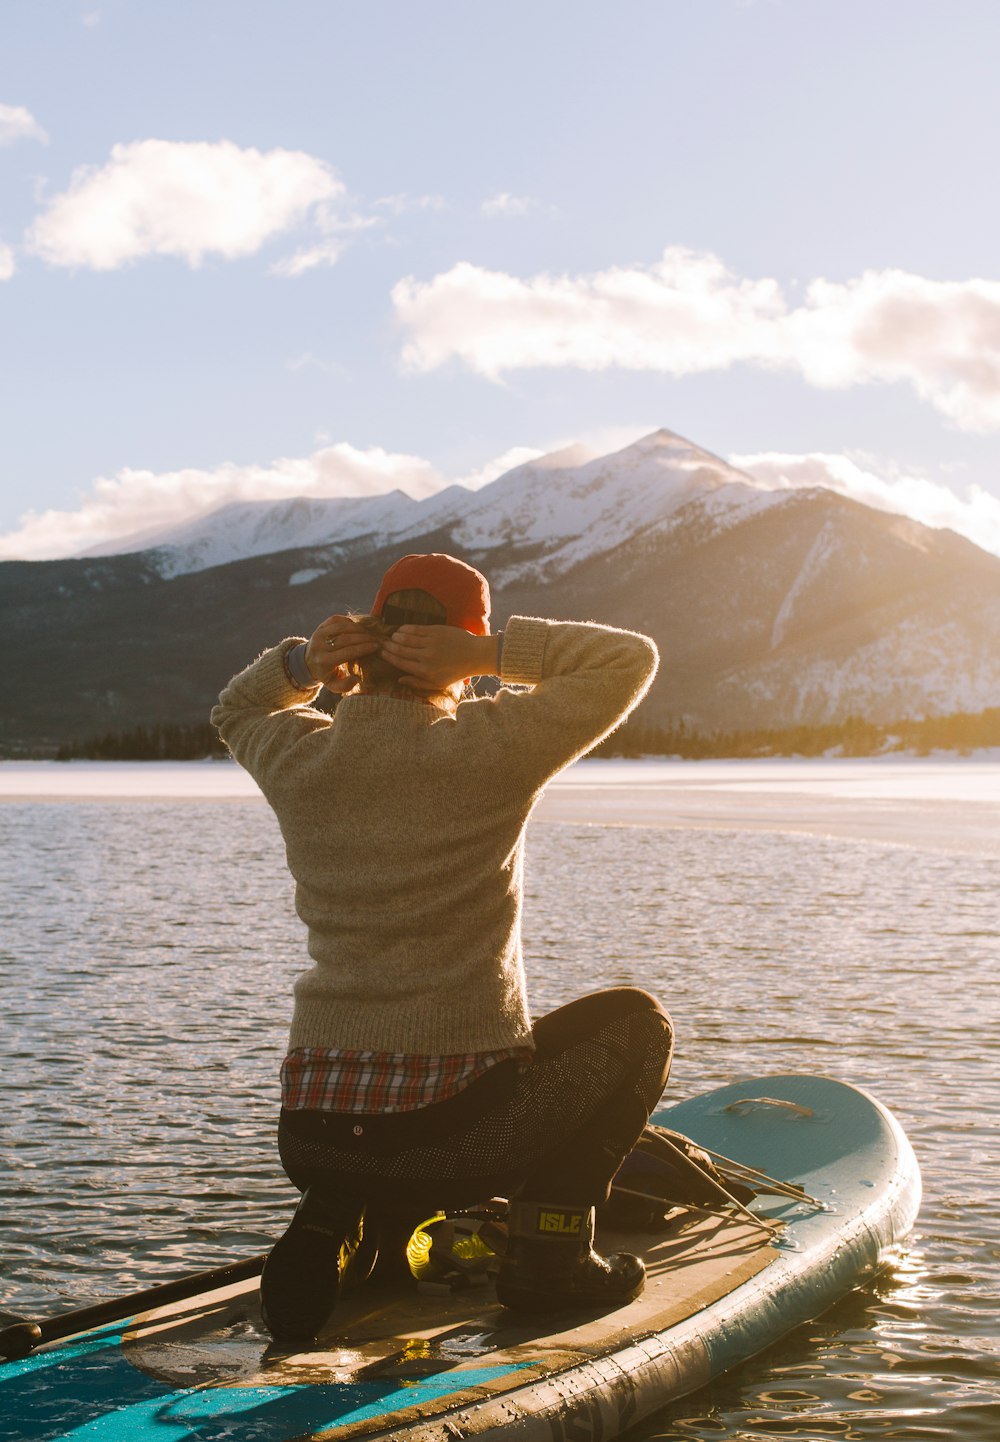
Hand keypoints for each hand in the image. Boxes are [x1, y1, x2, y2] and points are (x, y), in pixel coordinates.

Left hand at [305, 614, 378, 692]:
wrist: (308, 661)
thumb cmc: (326, 673)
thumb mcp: (333, 685)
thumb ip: (345, 686)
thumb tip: (356, 678)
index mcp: (324, 661)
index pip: (348, 652)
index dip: (364, 648)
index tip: (377, 646)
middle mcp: (319, 646)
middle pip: (346, 638)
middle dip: (364, 638)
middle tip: (376, 639)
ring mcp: (319, 633)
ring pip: (342, 627)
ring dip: (359, 628)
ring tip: (369, 633)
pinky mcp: (320, 626)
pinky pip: (337, 619)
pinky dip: (349, 621)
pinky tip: (358, 627)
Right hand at [379, 626, 498, 691]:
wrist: (474, 655)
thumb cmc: (455, 672)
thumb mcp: (437, 683)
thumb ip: (417, 683)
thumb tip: (399, 679)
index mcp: (425, 671)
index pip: (400, 663)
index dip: (388, 657)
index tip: (381, 653)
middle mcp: (426, 657)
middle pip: (400, 650)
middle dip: (389, 646)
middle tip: (382, 643)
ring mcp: (431, 643)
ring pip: (406, 638)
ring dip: (396, 637)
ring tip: (391, 636)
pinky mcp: (436, 631)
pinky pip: (416, 629)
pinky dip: (406, 629)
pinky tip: (401, 629)